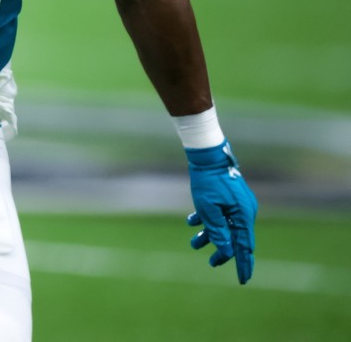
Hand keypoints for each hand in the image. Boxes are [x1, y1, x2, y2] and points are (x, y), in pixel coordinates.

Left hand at [185, 140, 257, 283]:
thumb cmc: (207, 183)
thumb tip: (226, 251)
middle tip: (211, 262)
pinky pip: (221, 214)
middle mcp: (244, 212)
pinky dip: (208, 220)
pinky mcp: (230, 198)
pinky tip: (192, 222)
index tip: (242, 280)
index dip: (242, 264)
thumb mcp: (209, 210)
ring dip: (211, 235)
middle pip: (235, 238)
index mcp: (243, 216)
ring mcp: (238, 204)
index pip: (245, 247)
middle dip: (223, 251)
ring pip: (225, 226)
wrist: (207, 157)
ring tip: (195, 243)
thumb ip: (218, 231)